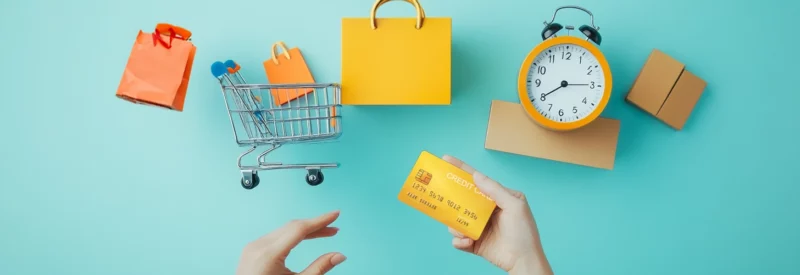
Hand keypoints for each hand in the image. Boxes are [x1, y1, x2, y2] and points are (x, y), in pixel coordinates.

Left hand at [236, 210, 346, 274]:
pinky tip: (303, 237)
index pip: (299, 229)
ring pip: (283, 230)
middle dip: (315, 226)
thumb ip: (319, 268)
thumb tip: (339, 256)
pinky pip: (274, 236)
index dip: (320, 220)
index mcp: (269, 254)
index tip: (335, 214)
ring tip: (323, 233)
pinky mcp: (251, 250)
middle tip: (334, 229)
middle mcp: (258, 246)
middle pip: (292, 227)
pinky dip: (291, 235)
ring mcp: (252, 247)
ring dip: (304, 230)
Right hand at [442, 155, 552, 274]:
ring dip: (455, 225)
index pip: (476, 181)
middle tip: (441, 196)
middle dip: (451, 199)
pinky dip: (459, 241)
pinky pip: (458, 239)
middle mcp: (485, 211)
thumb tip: (476, 176)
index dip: (461, 170)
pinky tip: (467, 241)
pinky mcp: (474, 242)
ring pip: (456, 220)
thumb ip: (495, 189)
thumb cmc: (524, 233)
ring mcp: (478, 226)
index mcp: (496, 198)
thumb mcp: (514, 206)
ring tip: (462, 231)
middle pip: (462, 200)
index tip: (446, 160)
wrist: (523, 261)